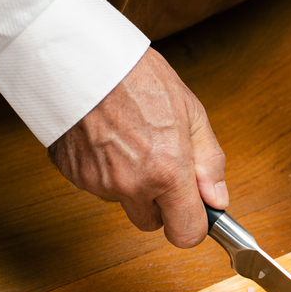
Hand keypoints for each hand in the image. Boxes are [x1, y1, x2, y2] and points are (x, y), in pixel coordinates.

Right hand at [48, 48, 226, 246]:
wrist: (81, 57)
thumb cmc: (136, 76)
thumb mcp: (192, 113)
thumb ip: (210, 163)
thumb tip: (218, 199)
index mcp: (167, 172)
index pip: (186, 234)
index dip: (193, 224)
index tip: (194, 210)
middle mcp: (131, 185)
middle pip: (151, 222)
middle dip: (159, 202)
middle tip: (159, 162)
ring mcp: (98, 182)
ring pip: (122, 200)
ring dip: (129, 182)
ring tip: (128, 138)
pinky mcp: (73, 174)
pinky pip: (96, 184)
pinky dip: (103, 168)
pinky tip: (105, 136)